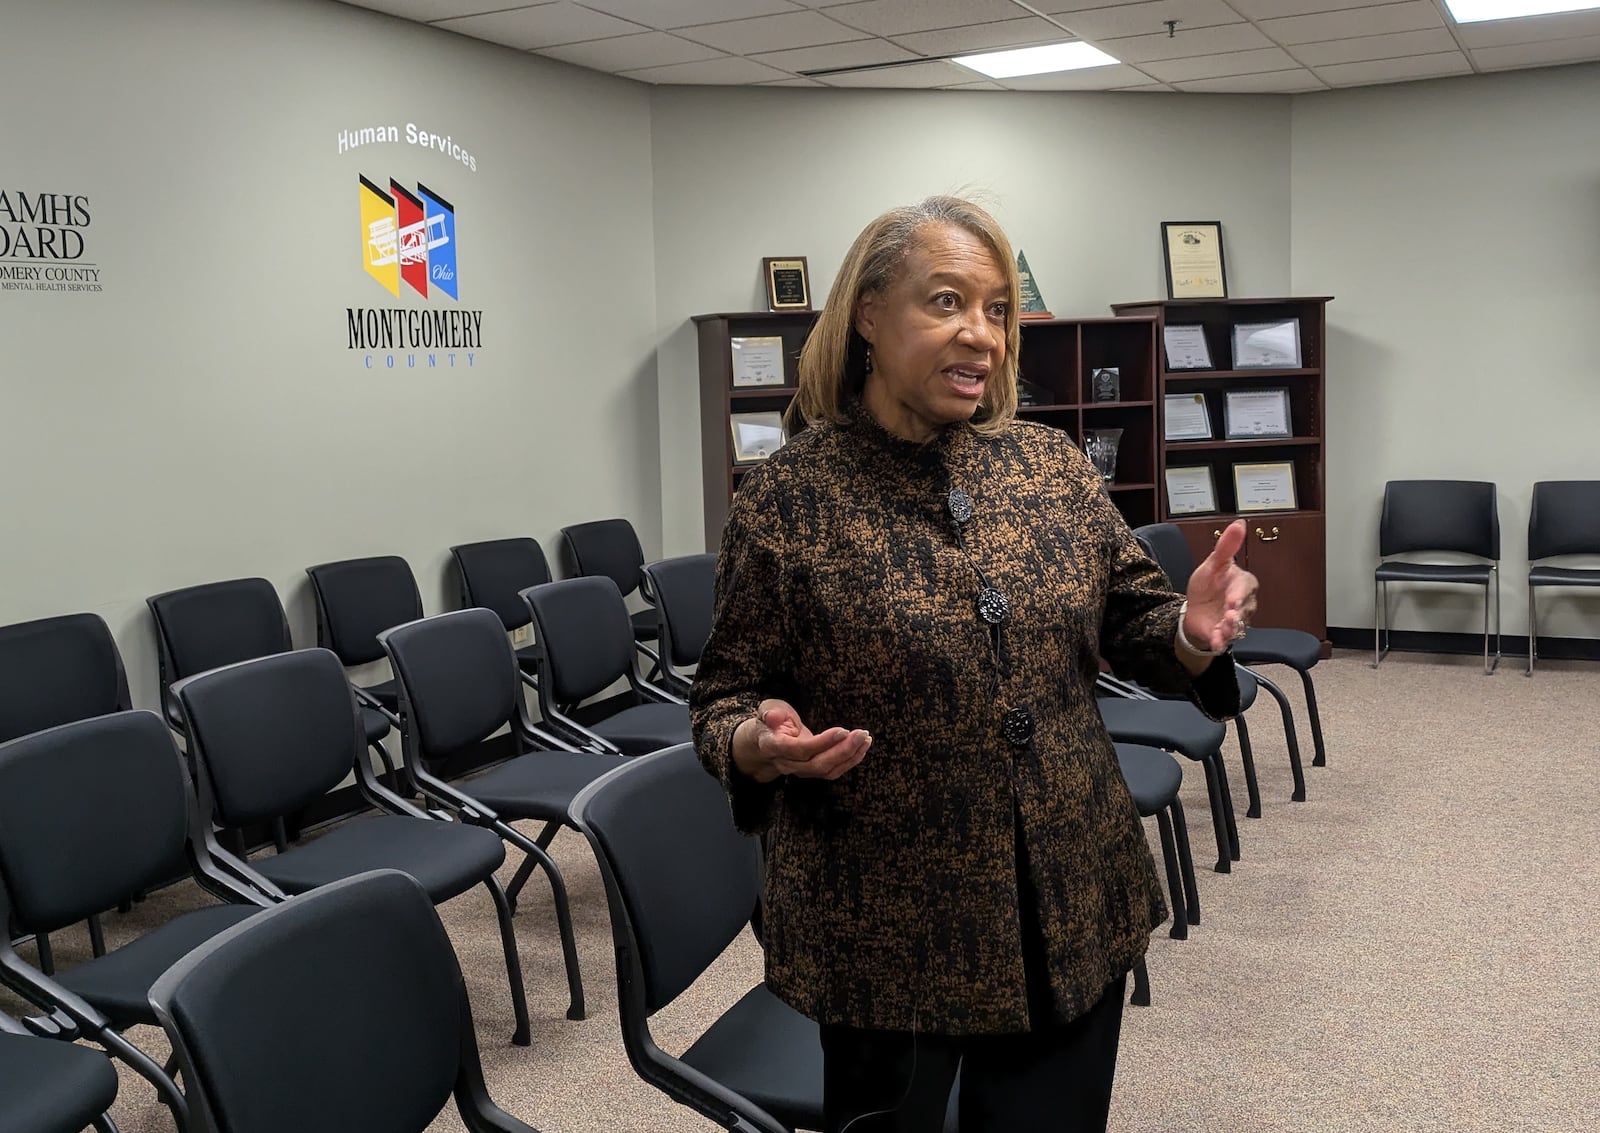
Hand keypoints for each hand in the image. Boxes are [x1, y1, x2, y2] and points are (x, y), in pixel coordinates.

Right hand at [731, 698, 870, 784]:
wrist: (764, 743)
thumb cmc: (769, 722)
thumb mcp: (766, 709)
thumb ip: (770, 713)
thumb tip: (773, 717)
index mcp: (774, 747)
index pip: (800, 750)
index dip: (822, 742)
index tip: (842, 730)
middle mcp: (787, 763)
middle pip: (818, 764)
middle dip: (843, 750)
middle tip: (861, 734)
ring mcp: (801, 770)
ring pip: (827, 770)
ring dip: (850, 756)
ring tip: (865, 739)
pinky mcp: (812, 771)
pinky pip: (833, 771)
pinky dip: (850, 760)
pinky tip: (862, 747)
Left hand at [1183, 520, 1258, 651]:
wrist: (1194, 608)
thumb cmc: (1208, 584)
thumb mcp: (1213, 563)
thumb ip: (1226, 546)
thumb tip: (1238, 523)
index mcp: (1242, 583)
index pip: (1245, 587)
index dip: (1240, 594)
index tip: (1233, 599)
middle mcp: (1243, 604)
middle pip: (1244, 609)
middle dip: (1238, 614)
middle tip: (1230, 616)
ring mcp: (1234, 620)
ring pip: (1238, 626)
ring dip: (1231, 629)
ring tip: (1224, 631)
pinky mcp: (1223, 634)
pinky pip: (1225, 639)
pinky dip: (1220, 642)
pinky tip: (1216, 644)